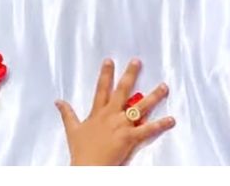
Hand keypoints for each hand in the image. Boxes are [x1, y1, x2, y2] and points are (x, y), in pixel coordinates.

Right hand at [55, 58, 174, 165]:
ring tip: (164, 87)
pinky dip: (160, 125)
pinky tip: (170, 119)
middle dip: (130, 75)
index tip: (109, 61)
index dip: (105, 74)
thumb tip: (58, 101)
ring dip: (154, 97)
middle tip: (137, 61)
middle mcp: (111, 115)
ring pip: (140, 107)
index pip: (101, 89)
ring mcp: (121, 125)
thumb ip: (67, 114)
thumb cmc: (80, 151)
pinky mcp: (129, 137)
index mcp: (98, 113)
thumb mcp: (72, 130)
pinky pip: (148, 130)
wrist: (86, 169)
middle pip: (122, 91)